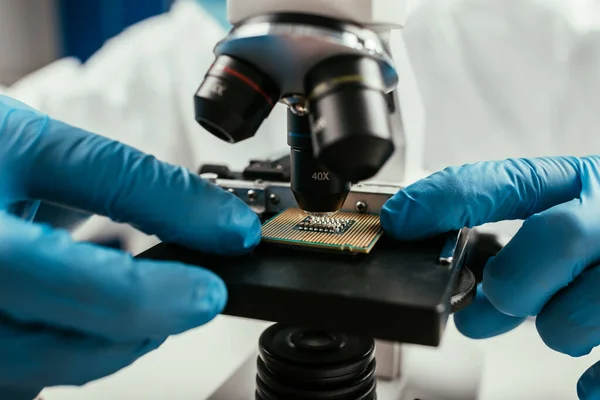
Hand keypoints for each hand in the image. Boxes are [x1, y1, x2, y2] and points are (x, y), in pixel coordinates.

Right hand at [0, 95, 259, 398]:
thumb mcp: (47, 148)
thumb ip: (140, 187)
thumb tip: (227, 225)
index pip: (59, 275)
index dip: (147, 294)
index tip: (209, 291)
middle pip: (51, 349)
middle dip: (139, 329)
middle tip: (188, 297)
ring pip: (42, 371)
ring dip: (110, 339)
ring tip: (138, 290)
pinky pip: (27, 368)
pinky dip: (74, 339)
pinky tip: (84, 301)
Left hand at [380, 156, 599, 398]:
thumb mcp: (572, 212)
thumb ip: (516, 244)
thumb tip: (462, 297)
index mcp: (581, 182)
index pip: (504, 181)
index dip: (445, 199)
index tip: (400, 220)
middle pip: (554, 242)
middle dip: (510, 284)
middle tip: (490, 303)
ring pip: (574, 315)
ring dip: (553, 328)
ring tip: (561, 318)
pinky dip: (595, 378)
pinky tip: (589, 378)